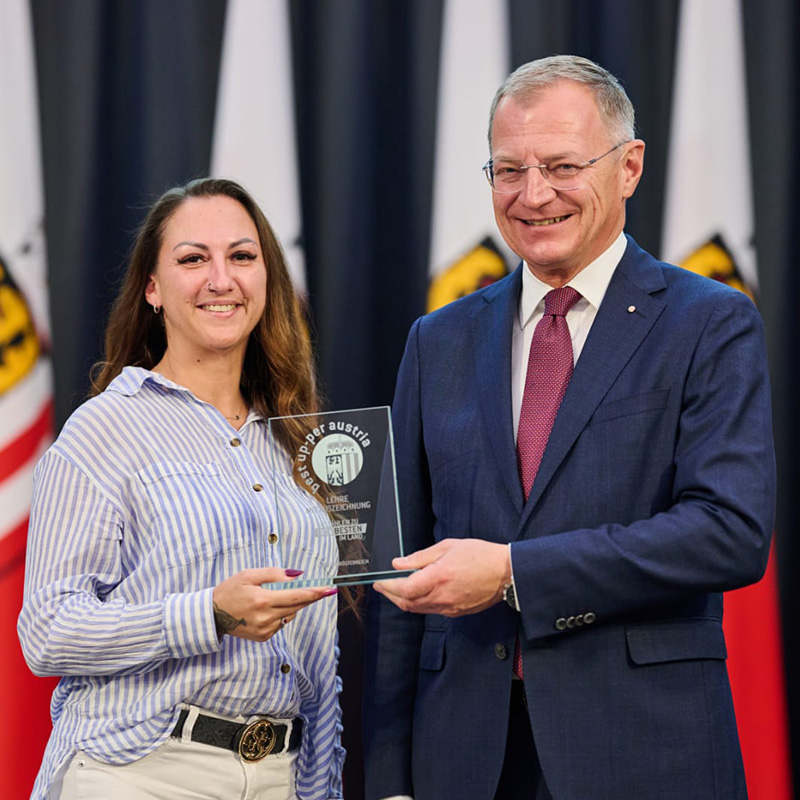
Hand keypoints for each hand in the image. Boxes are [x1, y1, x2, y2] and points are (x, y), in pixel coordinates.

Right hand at [212, 567, 335, 640]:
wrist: (212, 614)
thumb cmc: (230, 590)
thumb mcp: (249, 575)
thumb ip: (274, 574)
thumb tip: (297, 575)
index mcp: (262, 600)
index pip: (297, 596)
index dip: (316, 593)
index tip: (330, 589)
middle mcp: (265, 618)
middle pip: (298, 606)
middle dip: (310, 597)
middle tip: (320, 588)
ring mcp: (265, 630)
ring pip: (291, 615)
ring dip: (292, 604)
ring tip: (275, 597)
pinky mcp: (263, 637)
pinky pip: (282, 623)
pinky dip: (281, 614)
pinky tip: (267, 609)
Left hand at [373, 539, 510, 616]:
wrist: (507, 573)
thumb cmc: (481, 555)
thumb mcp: (448, 547)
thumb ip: (420, 557)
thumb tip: (398, 563)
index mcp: (439, 577)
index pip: (405, 588)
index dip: (388, 586)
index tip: (379, 581)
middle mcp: (442, 596)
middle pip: (407, 603)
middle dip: (391, 595)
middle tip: (382, 586)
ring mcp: (450, 607)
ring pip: (418, 609)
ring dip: (403, 601)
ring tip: (396, 589)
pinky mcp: (457, 612)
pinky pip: (431, 611)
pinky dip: (419, 604)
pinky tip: (418, 594)